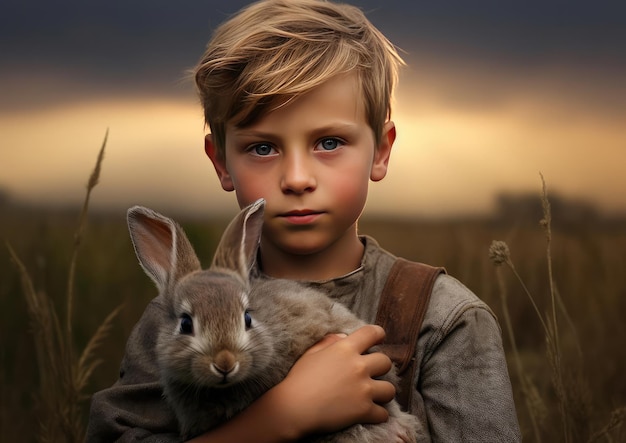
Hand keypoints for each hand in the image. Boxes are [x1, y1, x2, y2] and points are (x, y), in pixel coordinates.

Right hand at [278, 324, 395, 436]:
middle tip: (372, 373)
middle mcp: (358, 367)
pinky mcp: (364, 410)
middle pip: (385, 362)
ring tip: (375, 395)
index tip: (379, 339)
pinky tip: (371, 414)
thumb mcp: (311, 354)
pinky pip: (383, 413)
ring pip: (389, 389)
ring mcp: (363, 389)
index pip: (372, 333)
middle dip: (381, 367)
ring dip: (383, 392)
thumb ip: (328, 342)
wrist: (294, 408)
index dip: (378, 334)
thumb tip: (343, 336)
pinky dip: (378, 415)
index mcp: (345, 349)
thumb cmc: (299, 380)